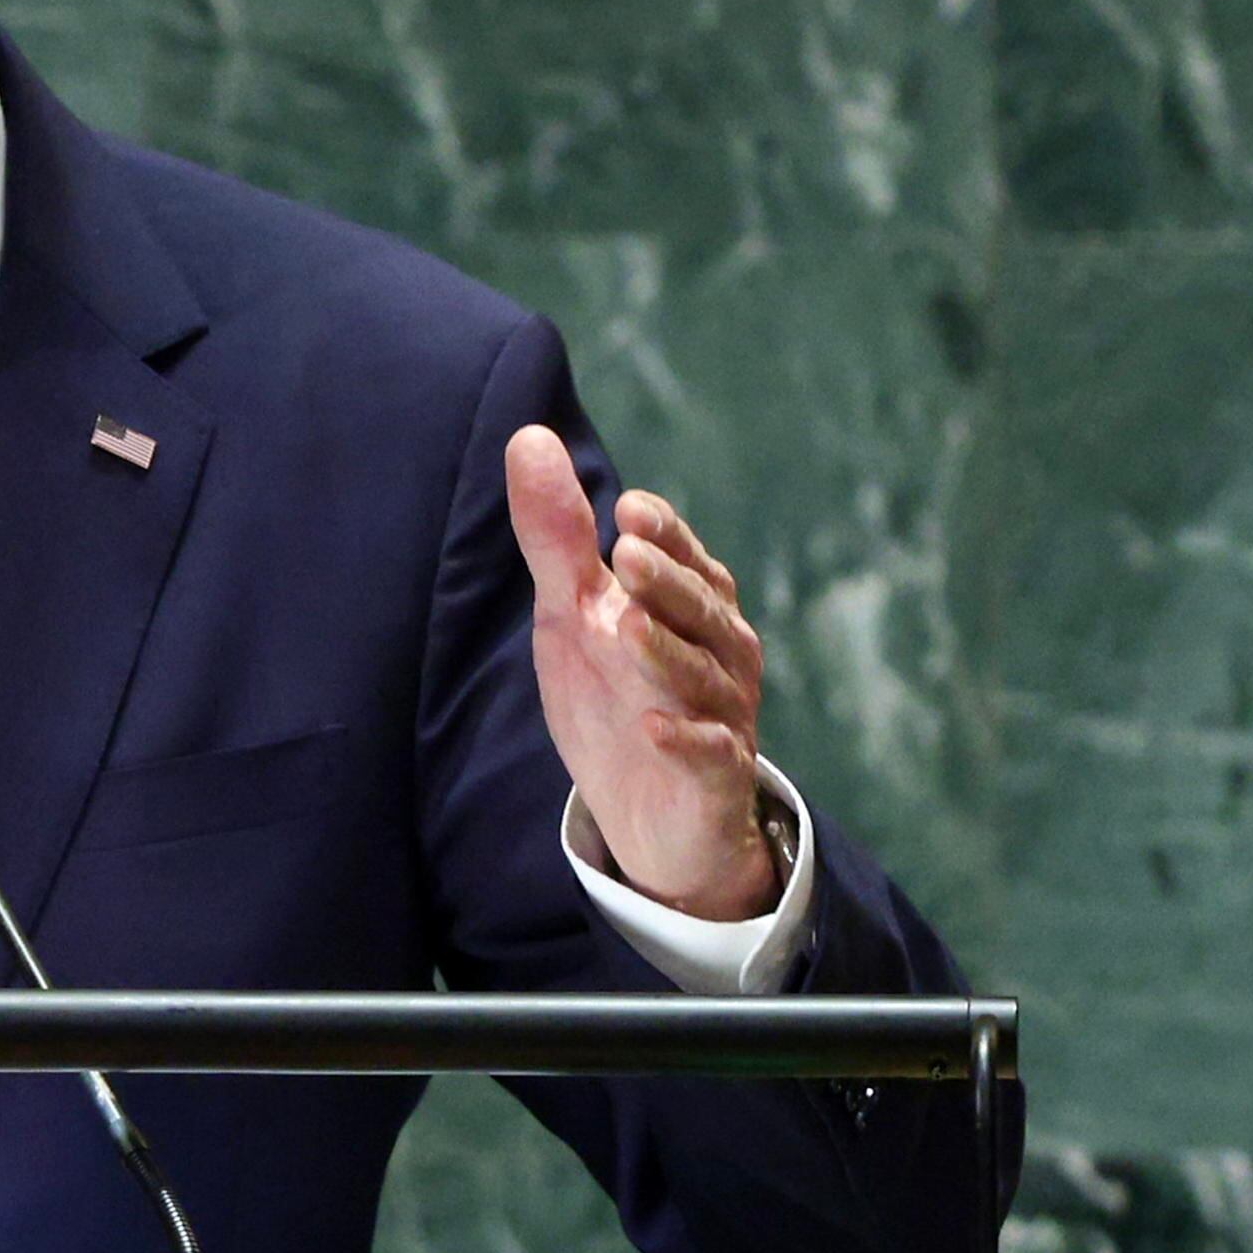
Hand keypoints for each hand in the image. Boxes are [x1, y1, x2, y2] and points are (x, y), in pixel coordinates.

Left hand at [503, 426, 776, 920]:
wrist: (652, 815)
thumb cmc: (618, 693)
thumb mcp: (575, 613)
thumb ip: (558, 537)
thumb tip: (528, 436)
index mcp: (692, 602)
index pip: (682, 556)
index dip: (662, 533)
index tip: (627, 510)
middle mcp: (720, 649)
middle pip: (699, 609)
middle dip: (666, 583)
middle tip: (628, 555)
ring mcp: (724, 713)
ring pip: (702, 676)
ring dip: (667, 654)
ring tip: (627, 628)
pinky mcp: (716, 776)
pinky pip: (708, 755)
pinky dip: (683, 742)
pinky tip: (651, 730)